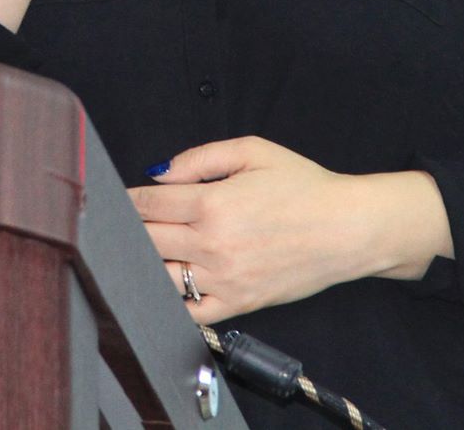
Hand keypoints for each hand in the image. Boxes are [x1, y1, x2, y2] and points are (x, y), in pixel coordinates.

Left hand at [127, 137, 450, 323]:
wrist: (347, 229)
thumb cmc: (305, 187)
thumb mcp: (253, 151)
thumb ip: (200, 158)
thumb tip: (160, 172)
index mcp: (212, 203)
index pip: (148, 203)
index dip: (126, 199)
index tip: (115, 198)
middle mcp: (212, 244)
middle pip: (146, 239)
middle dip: (128, 229)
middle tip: (119, 223)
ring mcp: (223, 279)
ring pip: (160, 276)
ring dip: (143, 263)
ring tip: (138, 252)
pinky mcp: (238, 303)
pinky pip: (189, 312)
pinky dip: (170, 301)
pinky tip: (165, 285)